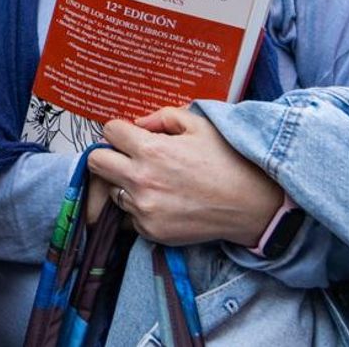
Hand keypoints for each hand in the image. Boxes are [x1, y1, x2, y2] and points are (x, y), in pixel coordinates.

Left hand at [87, 106, 283, 246]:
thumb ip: (162, 116)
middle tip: (128, 158)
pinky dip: (140, 208)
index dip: (120, 130)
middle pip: (96, 162)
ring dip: (124, 183)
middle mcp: (141, 180)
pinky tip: (165, 202)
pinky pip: (129, 215)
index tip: (130, 136)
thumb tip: (138, 123)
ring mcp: (144, 209)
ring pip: (112, 190)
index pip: (108, 131)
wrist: (252, 206)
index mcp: (150, 150)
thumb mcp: (199, 125)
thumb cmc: (227, 161)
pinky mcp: (151, 231)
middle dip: (109, 155)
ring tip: (154, 182)